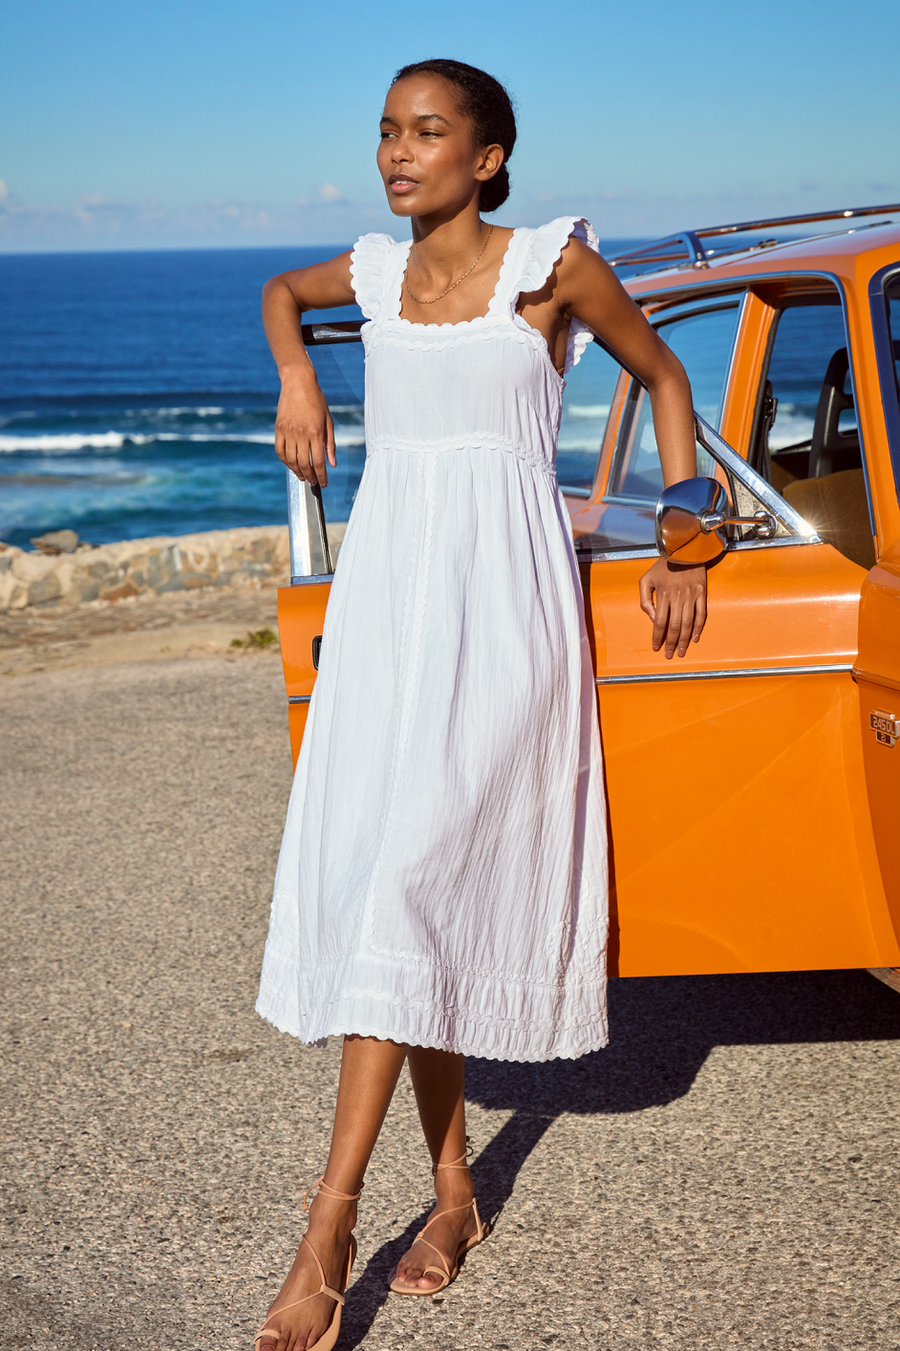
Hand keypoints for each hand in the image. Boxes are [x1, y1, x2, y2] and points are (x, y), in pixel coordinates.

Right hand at [274, 364, 335, 487]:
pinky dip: (285, 461)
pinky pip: (280, 451)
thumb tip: (332, 464)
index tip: (324, 484)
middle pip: (304, 464)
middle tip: (313, 483)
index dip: (322, 476)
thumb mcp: (328, 421)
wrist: (298, 382)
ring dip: (297, 471)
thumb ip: (330, 444)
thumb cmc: (317, 400)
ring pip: (291, 460)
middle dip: (310, 477)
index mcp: (316, 432)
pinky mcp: (278, 428)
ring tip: (303, 476)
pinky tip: (291, 465)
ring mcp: (287, 431)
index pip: (319, 461)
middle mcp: (300, 433)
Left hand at [638, 556, 707, 659]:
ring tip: (681, 652)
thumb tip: (652, 619)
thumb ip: (645, 601)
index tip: (656, 648)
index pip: (659, 623)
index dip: (657, 637)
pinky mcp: (702, 594)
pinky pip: (701, 615)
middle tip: (668, 655)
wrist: (684, 550)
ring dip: (685, 640)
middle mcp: (678, 597)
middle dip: (671, 643)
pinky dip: (699, 628)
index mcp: (663, 595)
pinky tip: (695, 639)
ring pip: (688, 624)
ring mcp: (691, 596)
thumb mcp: (646, 580)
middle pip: (674, 627)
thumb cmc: (662, 566)